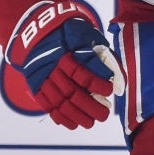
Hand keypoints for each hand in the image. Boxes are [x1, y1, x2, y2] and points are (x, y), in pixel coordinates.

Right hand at [7, 1, 124, 129]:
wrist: (40, 30)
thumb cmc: (71, 34)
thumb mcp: (87, 35)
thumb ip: (101, 55)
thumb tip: (116, 77)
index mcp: (67, 50)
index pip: (82, 72)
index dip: (97, 84)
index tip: (110, 90)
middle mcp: (52, 65)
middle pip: (72, 91)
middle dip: (90, 106)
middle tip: (105, 114)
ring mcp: (42, 77)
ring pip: (60, 101)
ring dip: (77, 115)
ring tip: (92, 122)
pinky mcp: (36, 86)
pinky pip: (47, 105)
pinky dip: (61, 117)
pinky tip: (74, 124)